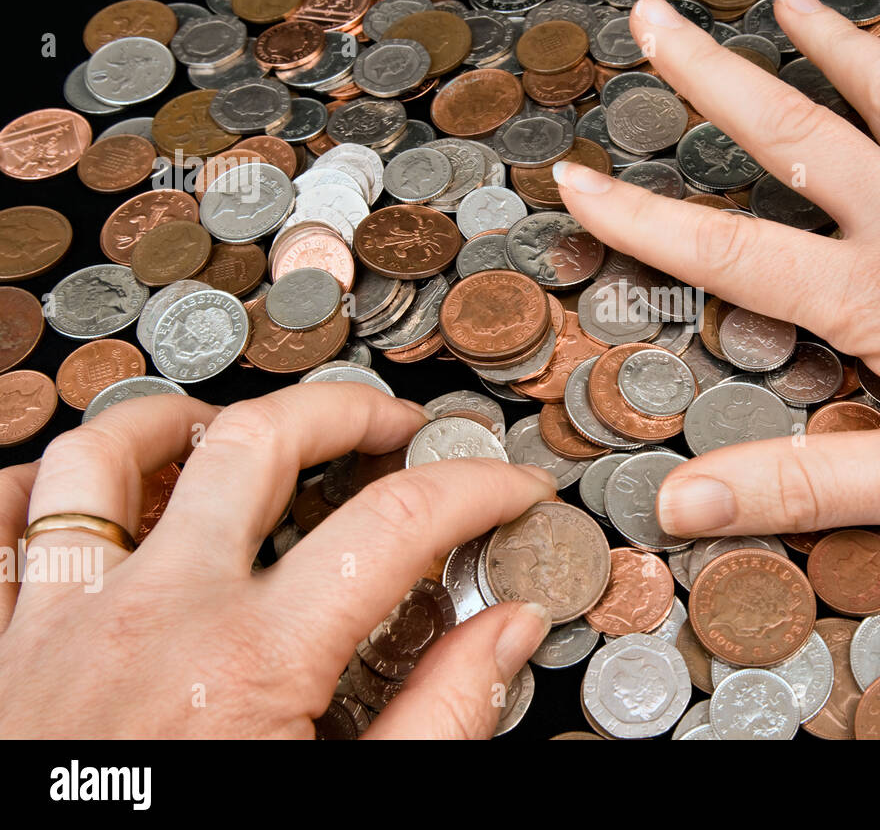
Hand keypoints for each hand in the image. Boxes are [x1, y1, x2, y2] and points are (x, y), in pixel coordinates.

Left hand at [0, 384, 554, 737]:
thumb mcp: (352, 804)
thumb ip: (442, 716)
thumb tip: (508, 631)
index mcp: (255, 662)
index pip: (398, 522)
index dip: (475, 488)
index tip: (506, 490)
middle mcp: (154, 615)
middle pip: (258, 442)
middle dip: (344, 409)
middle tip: (390, 424)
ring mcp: (61, 623)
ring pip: (103, 457)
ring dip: (177, 422)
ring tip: (229, 429)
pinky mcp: (2, 647)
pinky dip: (40, 488)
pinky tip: (92, 493)